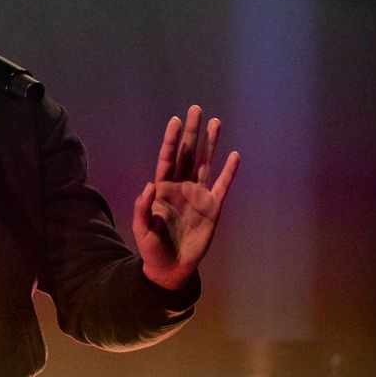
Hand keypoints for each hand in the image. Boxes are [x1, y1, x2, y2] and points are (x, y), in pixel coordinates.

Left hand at [132, 105, 239, 289]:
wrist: (171, 267)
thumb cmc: (152, 248)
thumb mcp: (141, 230)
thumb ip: (143, 208)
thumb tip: (149, 185)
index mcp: (162, 188)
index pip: (166, 158)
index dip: (170, 140)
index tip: (175, 120)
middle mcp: (181, 186)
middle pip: (187, 154)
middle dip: (191, 132)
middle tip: (196, 109)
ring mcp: (198, 195)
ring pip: (205, 163)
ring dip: (210, 143)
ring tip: (216, 122)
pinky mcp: (213, 208)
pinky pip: (223, 186)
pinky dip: (229, 171)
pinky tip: (234, 155)